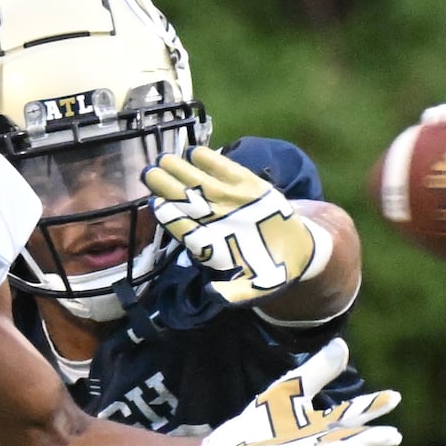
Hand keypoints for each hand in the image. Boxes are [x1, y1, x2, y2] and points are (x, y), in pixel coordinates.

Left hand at [143, 146, 331, 304]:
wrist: (295, 252)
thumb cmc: (270, 271)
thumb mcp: (257, 288)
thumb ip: (236, 293)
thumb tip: (214, 294)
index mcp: (212, 246)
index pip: (186, 230)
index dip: (172, 218)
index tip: (158, 205)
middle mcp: (215, 221)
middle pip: (186, 203)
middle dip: (167, 187)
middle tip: (150, 172)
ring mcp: (229, 202)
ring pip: (199, 184)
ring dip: (181, 170)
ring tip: (165, 158)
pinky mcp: (248, 186)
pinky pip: (226, 171)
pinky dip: (212, 161)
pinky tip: (195, 151)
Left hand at [198, 338, 401, 445]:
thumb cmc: (266, 420)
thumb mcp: (292, 390)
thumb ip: (318, 372)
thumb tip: (342, 344)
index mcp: (320, 427)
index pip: (351, 416)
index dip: (371, 407)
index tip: (394, 397)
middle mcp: (312, 445)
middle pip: (344, 443)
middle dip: (367, 441)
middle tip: (392, 436)